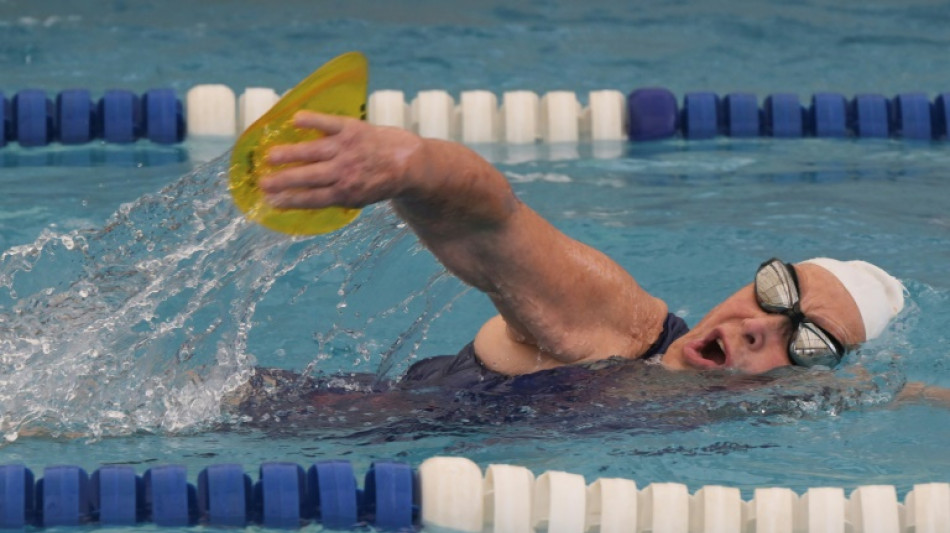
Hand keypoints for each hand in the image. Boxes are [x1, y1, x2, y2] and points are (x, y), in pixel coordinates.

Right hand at [260, 111, 421, 209]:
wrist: (408, 162)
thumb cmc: (379, 182)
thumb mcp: (360, 199)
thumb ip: (335, 198)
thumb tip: (304, 201)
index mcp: (346, 193)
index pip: (312, 198)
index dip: (290, 200)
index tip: (271, 201)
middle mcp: (344, 172)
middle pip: (308, 177)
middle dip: (283, 181)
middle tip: (263, 182)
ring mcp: (347, 149)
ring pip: (312, 151)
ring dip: (289, 154)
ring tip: (269, 156)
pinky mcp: (351, 129)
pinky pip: (328, 123)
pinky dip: (312, 120)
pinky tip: (294, 120)